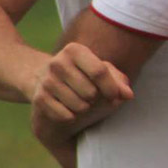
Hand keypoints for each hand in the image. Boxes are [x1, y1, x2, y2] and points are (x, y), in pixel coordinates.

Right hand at [28, 42, 133, 163]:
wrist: (42, 79)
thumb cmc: (81, 74)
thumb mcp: (100, 70)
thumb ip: (118, 80)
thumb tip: (128, 95)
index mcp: (74, 50)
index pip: (99, 72)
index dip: (111, 88)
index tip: (114, 96)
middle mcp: (57, 63)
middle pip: (90, 92)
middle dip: (97, 100)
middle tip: (93, 97)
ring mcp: (46, 81)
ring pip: (79, 106)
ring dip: (85, 109)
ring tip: (81, 102)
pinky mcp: (39, 99)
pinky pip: (66, 115)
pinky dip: (73, 116)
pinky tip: (69, 108)